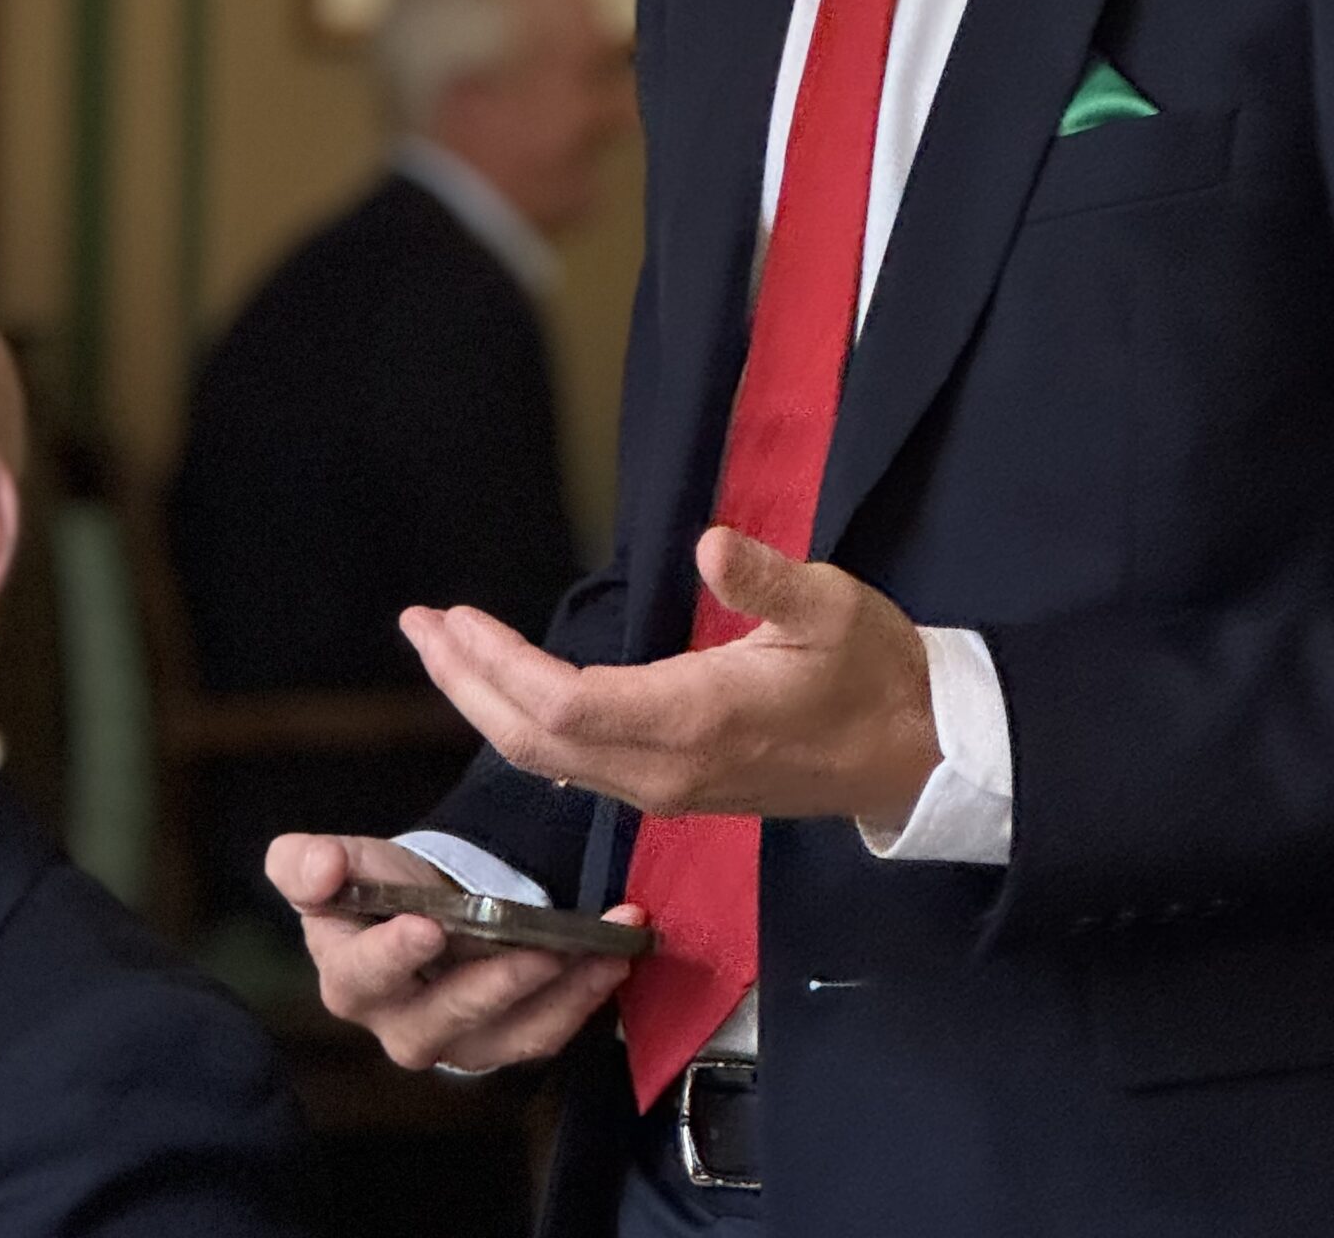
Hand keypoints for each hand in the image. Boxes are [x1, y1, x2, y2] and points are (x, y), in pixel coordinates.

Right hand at [264, 831, 642, 1072]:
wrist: (421, 910)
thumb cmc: (375, 890)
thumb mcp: (335, 863)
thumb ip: (307, 863)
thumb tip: (319, 870)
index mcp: (351, 980)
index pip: (366, 976)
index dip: (393, 954)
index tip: (428, 926)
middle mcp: (402, 1026)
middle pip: (446, 1018)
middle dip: (496, 983)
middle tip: (539, 948)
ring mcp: (459, 1041)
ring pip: (510, 1032)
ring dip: (561, 993)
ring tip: (600, 950)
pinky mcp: (505, 1041)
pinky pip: (547, 1031)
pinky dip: (585, 995)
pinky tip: (613, 957)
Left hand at [401, 527, 939, 829]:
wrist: (916, 752)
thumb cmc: (873, 669)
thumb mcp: (832, 606)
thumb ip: (767, 580)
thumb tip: (709, 544)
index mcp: (696, 720)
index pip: (567, 706)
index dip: (502, 665)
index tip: (455, 617)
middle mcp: (666, 769)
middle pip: (537, 741)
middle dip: (467, 684)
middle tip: (417, 625)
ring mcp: (667, 789)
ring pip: (551, 759)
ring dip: (488, 704)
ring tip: (444, 647)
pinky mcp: (674, 789)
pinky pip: (577, 766)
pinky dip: (526, 725)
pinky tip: (505, 691)